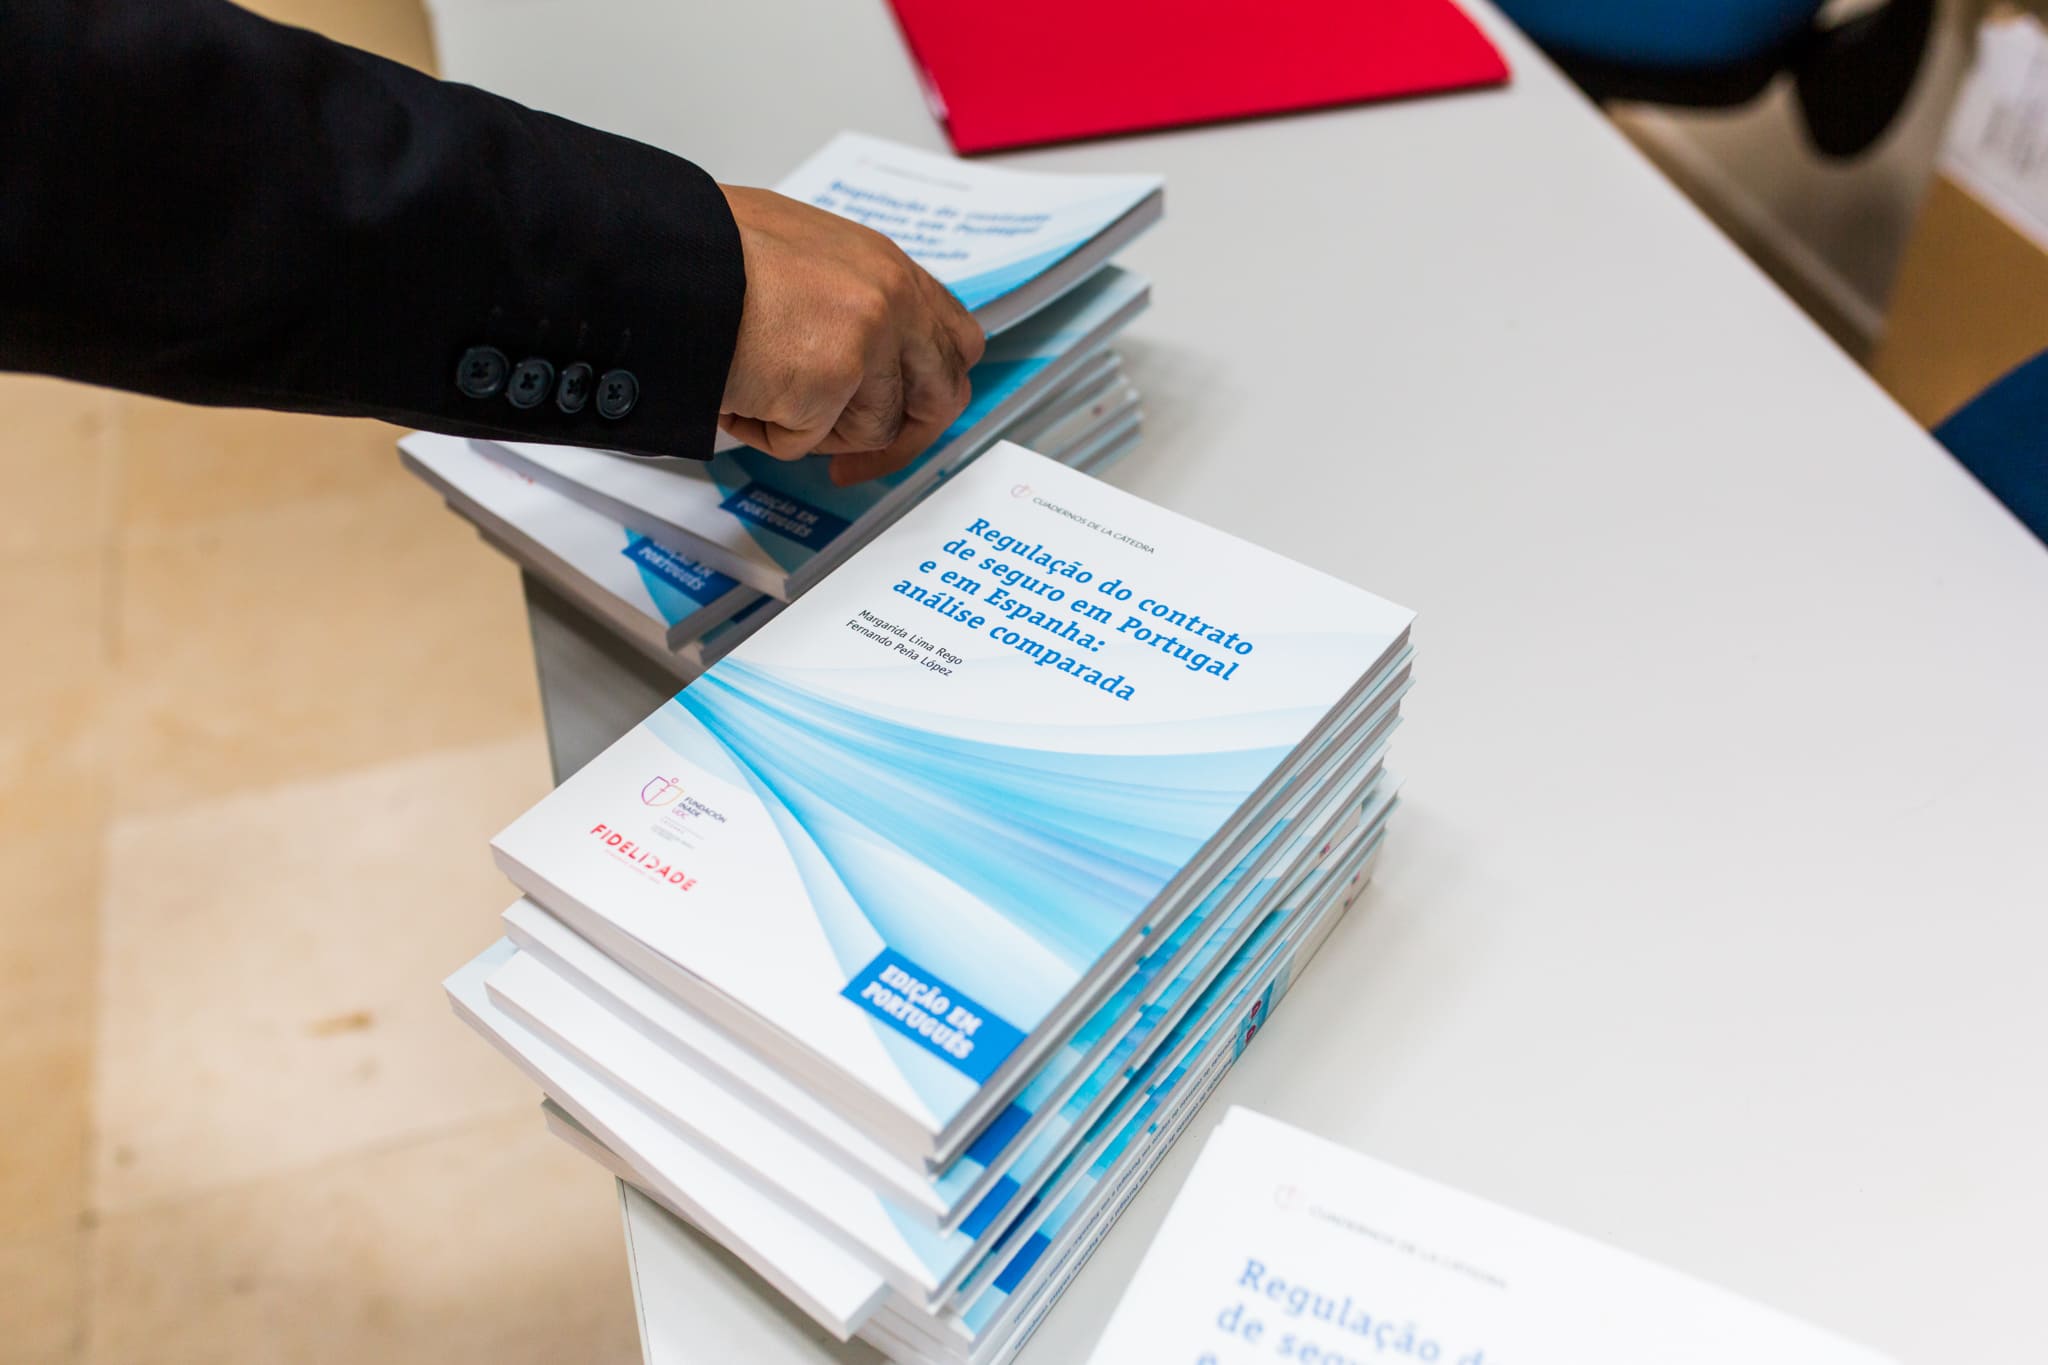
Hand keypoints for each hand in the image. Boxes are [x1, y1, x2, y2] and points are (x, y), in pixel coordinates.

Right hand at [717, 186, 985, 485]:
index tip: (905, 417)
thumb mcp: (802, 258)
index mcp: (885, 266)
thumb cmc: (706, 255)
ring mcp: (866, 340)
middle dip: (900, 439)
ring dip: (812, 430)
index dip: (931, 389)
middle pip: (940, 394)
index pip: (953, 340)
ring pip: (871, 430)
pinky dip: (764, 430)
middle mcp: (890, 299)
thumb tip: (864, 360)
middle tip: (853, 463)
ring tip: (760, 386)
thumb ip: (850, 303)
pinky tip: (738, 389)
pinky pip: (805, 442)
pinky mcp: (828, 379)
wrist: (658, 259)